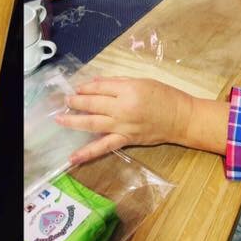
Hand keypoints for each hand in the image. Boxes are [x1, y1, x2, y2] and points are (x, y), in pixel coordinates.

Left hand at [55, 78, 194, 164]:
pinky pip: (102, 147)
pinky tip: (72, 158)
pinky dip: (87, 153)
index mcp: (128, 89)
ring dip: (74, 121)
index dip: (86, 88)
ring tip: (59, 119)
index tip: (76, 88)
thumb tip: (95, 83)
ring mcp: (122, 125)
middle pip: (93, 104)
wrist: (180, 118)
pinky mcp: (124, 140)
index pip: (100, 87)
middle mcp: (123, 107)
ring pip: (92, 123)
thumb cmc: (164, 96)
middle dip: (76, 102)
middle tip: (64, 101)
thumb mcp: (142, 81)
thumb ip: (118, 83)